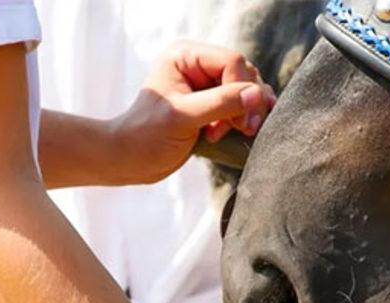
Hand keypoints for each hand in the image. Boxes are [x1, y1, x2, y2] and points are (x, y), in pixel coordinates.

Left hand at [110, 40, 276, 183]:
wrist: (133, 159)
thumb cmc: (147, 136)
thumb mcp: (184, 117)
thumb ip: (221, 103)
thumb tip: (257, 94)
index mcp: (185, 56)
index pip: (232, 62)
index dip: (242, 89)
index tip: (239, 123)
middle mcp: (198, 63)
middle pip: (244, 74)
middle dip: (248, 103)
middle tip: (243, 129)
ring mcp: (207, 82)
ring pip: (248, 88)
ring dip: (248, 112)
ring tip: (237, 131)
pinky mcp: (213, 102)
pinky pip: (243, 102)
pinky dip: (245, 117)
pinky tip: (236, 131)